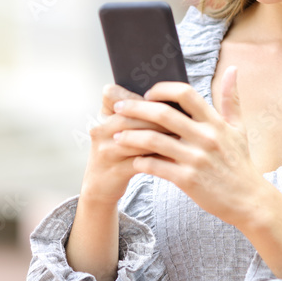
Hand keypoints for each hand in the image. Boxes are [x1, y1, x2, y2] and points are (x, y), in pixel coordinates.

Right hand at [78, 83, 171, 207]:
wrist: (100, 185)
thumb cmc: (117, 151)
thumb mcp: (119, 128)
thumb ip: (136, 113)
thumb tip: (170, 100)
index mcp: (103, 115)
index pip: (115, 95)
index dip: (139, 98)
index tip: (162, 100)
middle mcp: (100, 130)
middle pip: (132, 117)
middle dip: (160, 118)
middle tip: (182, 117)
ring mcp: (106, 151)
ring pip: (138, 139)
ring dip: (163, 137)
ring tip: (182, 136)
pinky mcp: (115, 171)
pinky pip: (142, 162)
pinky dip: (160, 159)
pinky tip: (175, 157)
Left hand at [111, 67, 265, 226]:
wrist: (249, 200)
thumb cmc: (240, 162)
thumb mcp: (239, 128)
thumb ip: (231, 98)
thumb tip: (232, 69)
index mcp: (215, 122)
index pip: (185, 93)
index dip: (162, 89)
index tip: (147, 94)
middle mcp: (205, 137)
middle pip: (163, 114)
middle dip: (135, 109)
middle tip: (119, 108)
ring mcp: (196, 159)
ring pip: (154, 141)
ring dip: (131, 136)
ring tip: (117, 136)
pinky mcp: (188, 180)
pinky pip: (156, 167)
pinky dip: (141, 162)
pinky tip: (133, 160)